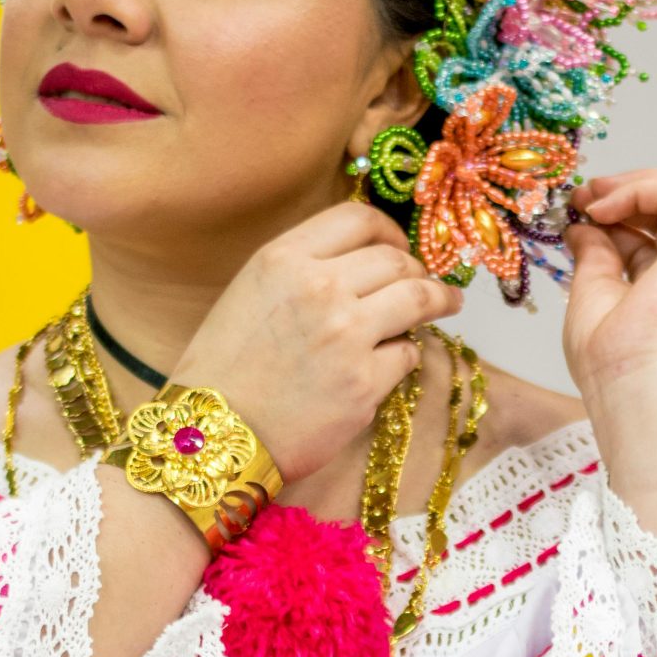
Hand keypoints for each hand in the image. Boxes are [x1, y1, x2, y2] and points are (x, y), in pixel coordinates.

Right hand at [173, 203, 462, 482]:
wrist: (210, 437)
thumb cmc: (222, 371)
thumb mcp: (248, 294)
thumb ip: (301, 270)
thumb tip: (360, 264)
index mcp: (284, 258)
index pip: (359, 219)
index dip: (389, 230)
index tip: (399, 246)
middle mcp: (319, 287)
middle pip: (395, 259)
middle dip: (418, 269)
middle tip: (426, 282)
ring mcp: (346, 335)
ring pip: (416, 299)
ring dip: (437, 300)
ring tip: (446, 305)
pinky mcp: (365, 383)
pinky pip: (407, 355)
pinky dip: (405, 355)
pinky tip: (393, 360)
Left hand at [563, 168, 656, 415]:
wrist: (634, 381)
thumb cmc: (612, 360)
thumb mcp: (593, 293)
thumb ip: (594, 255)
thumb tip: (583, 225)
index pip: (649, 232)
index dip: (613, 212)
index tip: (575, 208)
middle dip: (627, 190)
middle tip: (584, 192)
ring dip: (635, 183)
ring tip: (593, 195)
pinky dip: (639, 190)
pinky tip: (603, 209)